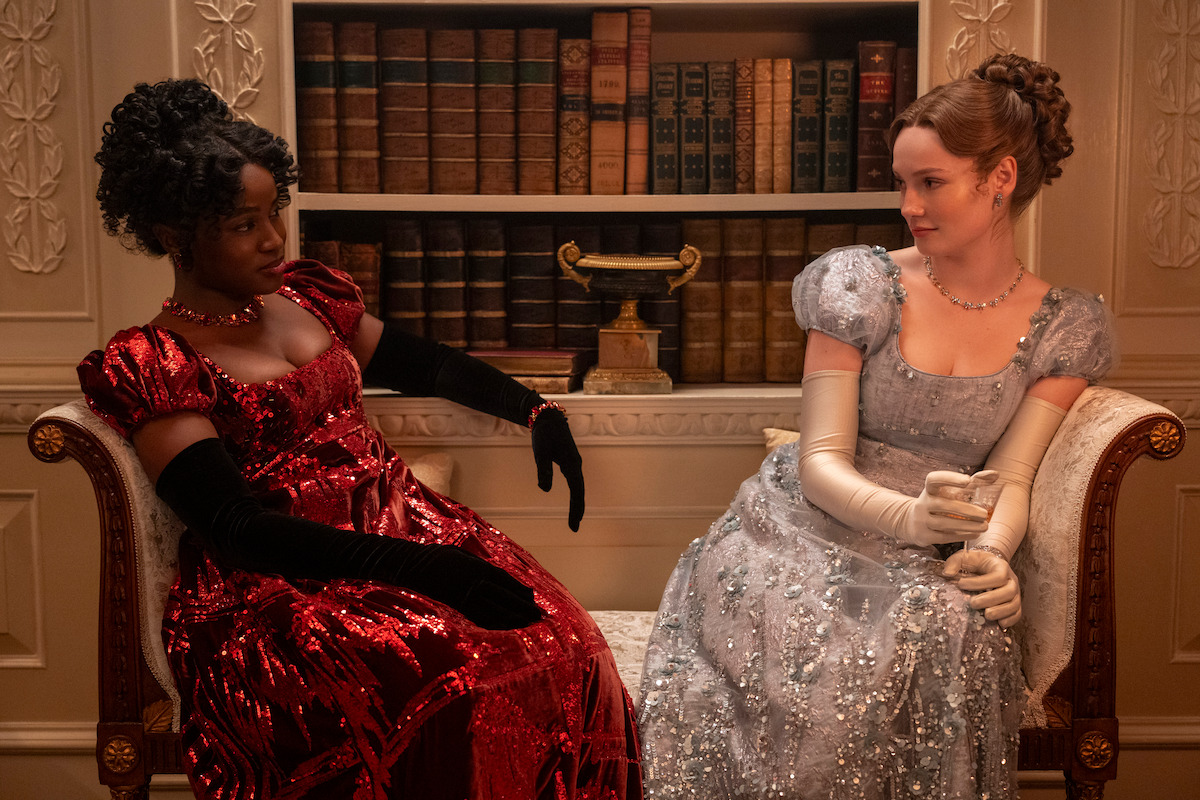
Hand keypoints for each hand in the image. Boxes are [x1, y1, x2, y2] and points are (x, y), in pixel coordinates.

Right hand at [400, 543, 542, 629]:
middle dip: (522, 608)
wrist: (411, 566)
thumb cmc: (437, 557)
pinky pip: (478, 617)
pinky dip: (494, 624)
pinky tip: (504, 628)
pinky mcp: (455, 606)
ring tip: (527, 624)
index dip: (520, 592)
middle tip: (539, 616)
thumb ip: (480, 565)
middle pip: (504, 597)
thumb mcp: (462, 554)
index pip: (505, 581)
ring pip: (493, 610)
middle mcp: (473, 582)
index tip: (534, 599)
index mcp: (477, 567)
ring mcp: (464, 595)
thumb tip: (500, 578)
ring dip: (512, 619)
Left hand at [530, 408, 584, 530]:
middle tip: (574, 528)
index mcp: (571, 464)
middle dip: (577, 510)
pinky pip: (575, 482)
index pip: (576, 491)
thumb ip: (543, 470)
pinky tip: (573, 502)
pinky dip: (575, 494)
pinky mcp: (569, 462)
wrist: (548, 417)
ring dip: (577, 503)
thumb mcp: (540, 452)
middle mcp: (576, 465)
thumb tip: (544, 490)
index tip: (573, 524)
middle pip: (580, 491)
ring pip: (579, 487)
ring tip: (575, 520)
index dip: (575, 508)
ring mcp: (574, 463)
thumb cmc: (543, 434)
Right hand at [898, 470, 989, 545]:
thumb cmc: (939, 502)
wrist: (912, 521)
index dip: (949, 478)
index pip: (934, 479)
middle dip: (966, 510)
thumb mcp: (951, 491)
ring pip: (945, 523)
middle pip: (944, 505)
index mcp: (929, 489)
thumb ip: (974, 482)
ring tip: (985, 526)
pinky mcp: (923, 535)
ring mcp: (921, 520)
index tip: (968, 480)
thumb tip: (995, 474)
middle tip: (984, 514)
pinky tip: (975, 534)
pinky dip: (961, 535)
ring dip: (967, 525)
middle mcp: (923, 503)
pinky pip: (943, 537)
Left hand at [943, 547, 1021, 626]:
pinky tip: (999, 623)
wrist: (989, 565)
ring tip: (986, 615)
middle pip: (1009, 591)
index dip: (980, 582)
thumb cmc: (975, 562)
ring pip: (1014, 604)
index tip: (961, 584)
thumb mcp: (964, 557)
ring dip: (1001, 611)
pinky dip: (1010, 620)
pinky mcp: (1015, 604)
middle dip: (991, 599)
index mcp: (1001, 566)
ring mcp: (1015, 593)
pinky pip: (1017, 613)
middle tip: (973, 604)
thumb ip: (954, 562)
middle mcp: (1011, 580)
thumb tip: (947, 573)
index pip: (997, 576)